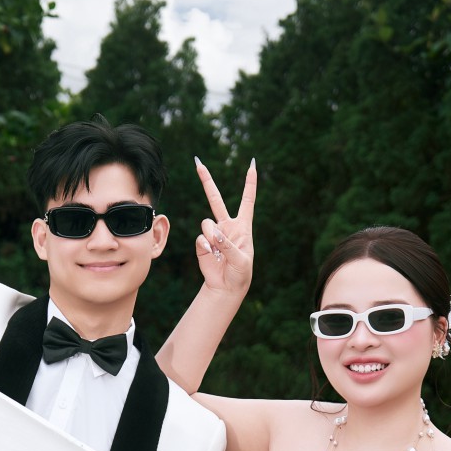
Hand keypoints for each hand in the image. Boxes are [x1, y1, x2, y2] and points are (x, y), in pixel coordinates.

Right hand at [193, 157, 255, 295]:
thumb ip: (228, 245)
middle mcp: (227, 226)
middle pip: (215, 199)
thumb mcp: (241, 260)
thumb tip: (212, 232)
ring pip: (207, 223)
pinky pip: (201, 239)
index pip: (247, 200)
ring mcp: (213, 234)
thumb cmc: (240, 273)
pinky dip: (206, 248)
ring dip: (213, 237)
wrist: (226, 288)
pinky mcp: (202, 244)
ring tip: (219, 252)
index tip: (252, 165)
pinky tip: (213, 257)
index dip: (250, 183)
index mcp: (243, 226)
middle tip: (197, 162)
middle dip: (206, 180)